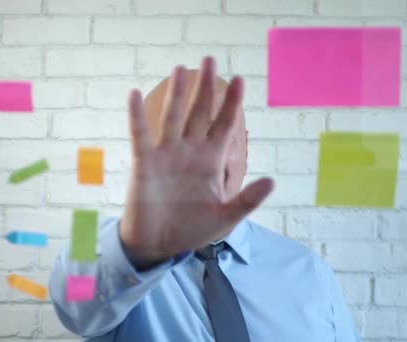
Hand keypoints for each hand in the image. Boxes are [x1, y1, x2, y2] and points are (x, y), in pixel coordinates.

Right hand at [120, 57, 273, 269]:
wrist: (159, 245)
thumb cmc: (192, 230)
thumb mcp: (225, 217)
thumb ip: (247, 200)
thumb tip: (272, 181)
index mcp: (210, 161)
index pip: (224, 125)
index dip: (231, 103)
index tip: (239, 80)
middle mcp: (189, 152)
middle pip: (199, 112)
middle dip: (204, 87)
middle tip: (209, 60)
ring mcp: (166, 155)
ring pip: (172, 117)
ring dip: (176, 94)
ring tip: (180, 68)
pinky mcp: (145, 164)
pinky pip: (140, 136)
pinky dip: (136, 116)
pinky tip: (135, 94)